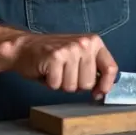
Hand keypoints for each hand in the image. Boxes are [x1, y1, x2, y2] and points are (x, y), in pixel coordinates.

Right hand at [1, 33, 117, 98]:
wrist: (24, 47)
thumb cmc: (53, 56)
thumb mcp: (79, 57)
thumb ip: (93, 69)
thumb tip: (104, 91)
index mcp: (94, 42)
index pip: (111, 68)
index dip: (106, 85)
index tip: (98, 93)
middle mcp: (84, 43)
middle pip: (88, 83)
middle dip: (75, 84)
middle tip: (64, 72)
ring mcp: (70, 49)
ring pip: (73, 86)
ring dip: (62, 84)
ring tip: (55, 70)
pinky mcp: (55, 57)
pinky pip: (57, 85)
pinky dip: (50, 83)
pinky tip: (46, 70)